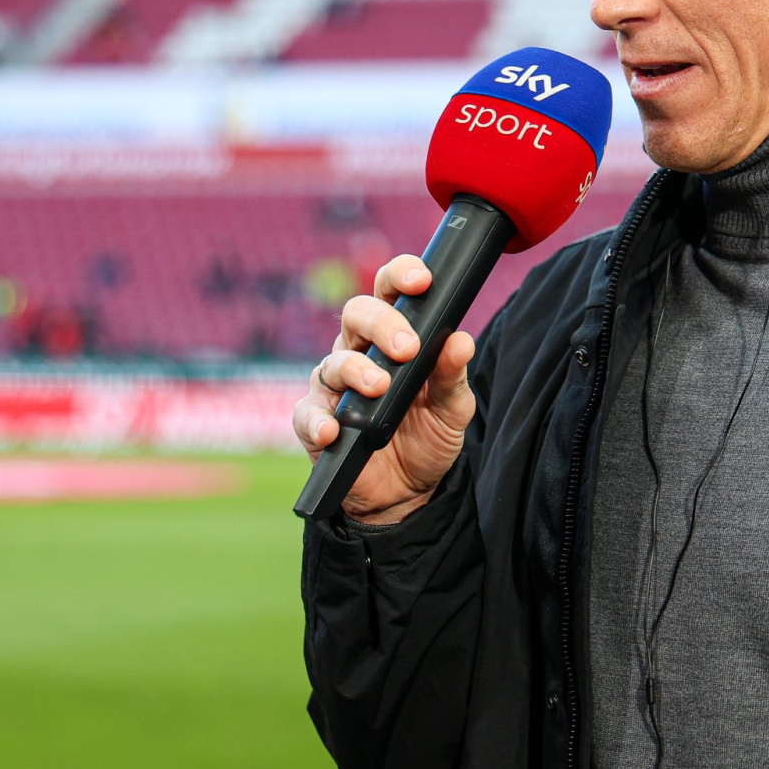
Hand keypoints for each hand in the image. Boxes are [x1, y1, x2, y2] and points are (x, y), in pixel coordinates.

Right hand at [294, 255, 476, 524]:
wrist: (408, 492)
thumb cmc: (429, 436)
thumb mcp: (453, 408)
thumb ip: (454, 375)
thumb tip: (462, 340)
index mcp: (393, 337)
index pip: (390, 293)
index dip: (400, 276)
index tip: (421, 280)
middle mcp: (358, 353)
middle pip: (355, 316)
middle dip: (381, 324)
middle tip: (407, 347)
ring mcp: (334, 388)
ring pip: (332, 363)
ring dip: (355, 371)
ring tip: (379, 387)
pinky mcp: (315, 423)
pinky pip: (306, 415)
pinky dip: (317, 421)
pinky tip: (333, 429)